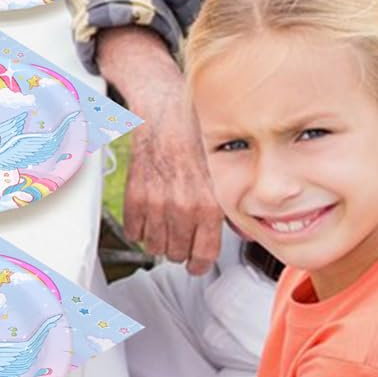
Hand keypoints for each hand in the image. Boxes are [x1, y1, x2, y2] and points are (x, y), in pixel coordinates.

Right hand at [98, 27, 225, 274]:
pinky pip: (133, 229)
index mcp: (209, 204)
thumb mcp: (224, 172)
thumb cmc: (195, 138)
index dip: (198, 264)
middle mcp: (183, 207)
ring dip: (158, 243)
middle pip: (176, 253)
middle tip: (180, 244)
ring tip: (163, 233)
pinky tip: (145, 222)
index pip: (204, 254)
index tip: (195, 264)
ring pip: (154, 245)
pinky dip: (138, 231)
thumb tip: (244, 232)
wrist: (164, 112)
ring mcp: (156, 202)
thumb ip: (233, 207)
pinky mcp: (134, 194)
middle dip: (179, 252)